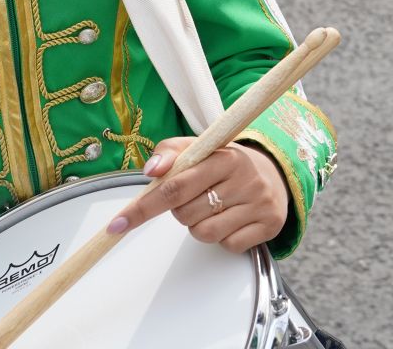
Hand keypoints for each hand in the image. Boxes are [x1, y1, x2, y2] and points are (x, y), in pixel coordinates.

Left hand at [107, 138, 287, 250]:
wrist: (274, 173)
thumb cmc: (225, 163)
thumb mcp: (199, 148)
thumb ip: (170, 153)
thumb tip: (150, 171)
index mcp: (224, 157)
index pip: (175, 186)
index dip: (144, 206)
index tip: (118, 225)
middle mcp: (245, 179)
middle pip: (186, 214)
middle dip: (180, 211)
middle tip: (195, 197)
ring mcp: (259, 204)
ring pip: (204, 233)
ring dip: (199, 225)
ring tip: (213, 207)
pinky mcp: (269, 225)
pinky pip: (228, 245)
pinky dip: (222, 238)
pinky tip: (231, 219)